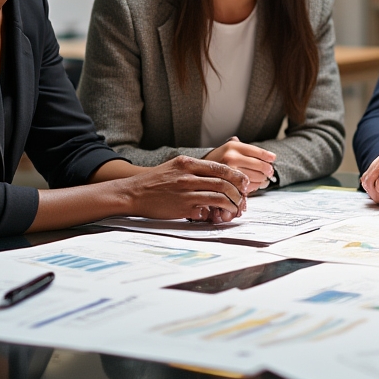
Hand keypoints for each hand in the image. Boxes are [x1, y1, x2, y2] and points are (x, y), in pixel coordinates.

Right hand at [122, 156, 248, 223]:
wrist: (134, 193)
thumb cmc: (156, 180)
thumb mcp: (175, 166)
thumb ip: (195, 168)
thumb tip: (218, 173)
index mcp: (187, 163)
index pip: (219, 167)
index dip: (236, 175)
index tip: (244, 182)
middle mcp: (187, 176)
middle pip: (222, 182)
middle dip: (238, 190)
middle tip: (244, 196)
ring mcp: (185, 192)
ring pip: (217, 196)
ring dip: (231, 203)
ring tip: (236, 208)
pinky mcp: (182, 208)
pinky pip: (205, 210)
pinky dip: (215, 213)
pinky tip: (219, 215)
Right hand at [205, 137, 275, 194]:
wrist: (196, 170)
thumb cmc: (217, 159)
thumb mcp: (229, 148)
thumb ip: (246, 150)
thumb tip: (271, 157)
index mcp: (234, 146)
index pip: (258, 151)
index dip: (268, 156)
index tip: (273, 159)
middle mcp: (231, 156)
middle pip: (260, 166)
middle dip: (267, 170)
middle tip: (269, 172)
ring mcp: (229, 171)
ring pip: (256, 178)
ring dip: (262, 180)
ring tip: (262, 180)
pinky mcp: (227, 184)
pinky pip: (247, 188)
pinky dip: (253, 187)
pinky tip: (251, 185)